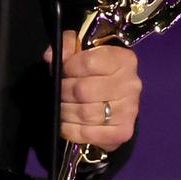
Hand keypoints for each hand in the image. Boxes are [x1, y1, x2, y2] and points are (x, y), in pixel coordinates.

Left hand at [44, 30, 140, 150]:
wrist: (115, 100)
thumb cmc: (95, 72)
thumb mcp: (82, 50)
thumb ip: (66, 45)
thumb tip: (50, 56)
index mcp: (123, 60)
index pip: (89, 62)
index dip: (68, 67)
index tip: (63, 71)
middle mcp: (130, 84)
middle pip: (83, 90)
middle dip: (63, 91)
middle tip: (59, 92)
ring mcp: (129, 110)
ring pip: (84, 113)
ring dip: (65, 111)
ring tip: (62, 106)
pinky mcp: (122, 131)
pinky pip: (88, 133)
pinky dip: (70, 129)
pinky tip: (66, 123)